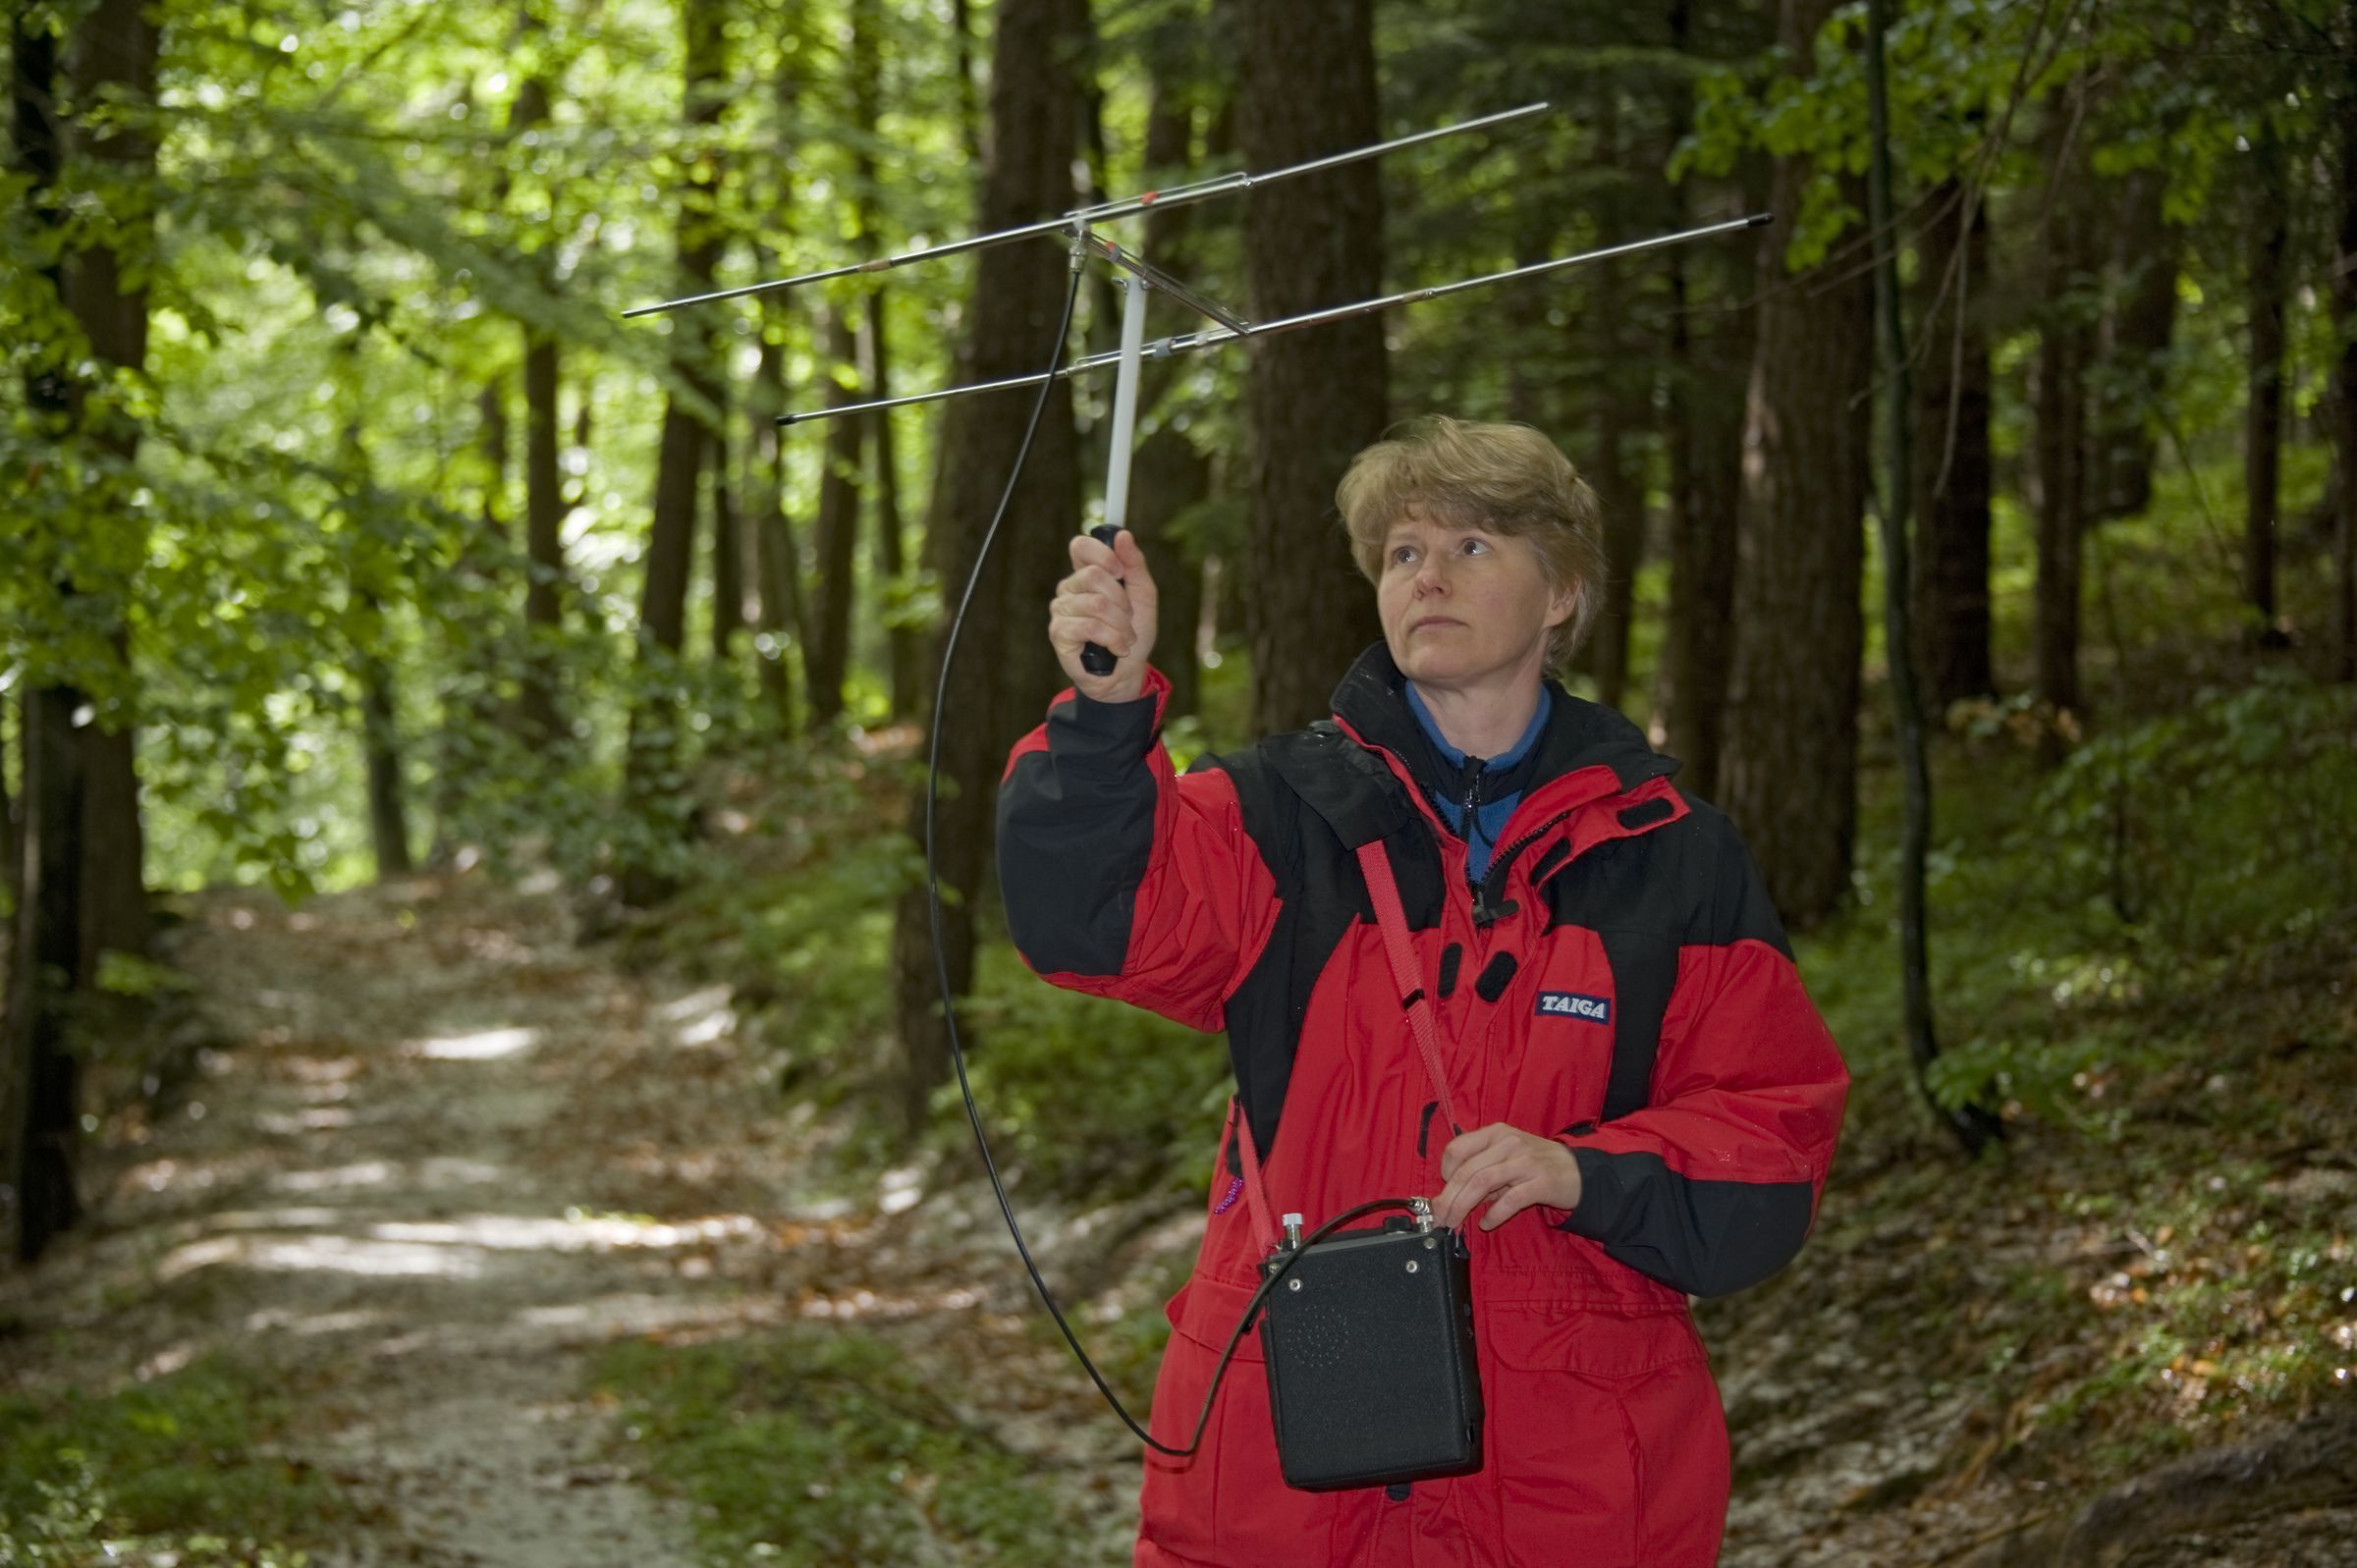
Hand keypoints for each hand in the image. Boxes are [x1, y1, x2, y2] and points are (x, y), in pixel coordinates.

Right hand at [1048, 528, 1158, 702]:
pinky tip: (1117, 649)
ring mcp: (1061, 610)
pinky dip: (1112, 639)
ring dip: (1121, 625)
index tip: (1120, 571)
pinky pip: (1089, 626)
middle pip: (1093, 575)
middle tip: (1128, 618)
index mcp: (1087, 574)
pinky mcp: (1059, 633)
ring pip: (1096, 604)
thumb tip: (1122, 534)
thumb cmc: (1134, 633)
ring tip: (1125, 638)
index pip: (1081, 546)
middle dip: (1121, 600)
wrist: (1128, 673)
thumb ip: (1134, 564)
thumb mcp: (1143, 595)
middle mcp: (1069, 588)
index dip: (1103, 554)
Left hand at [1431, 1123, 1583, 1232]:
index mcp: (1496, 1133)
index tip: (1443, 1190)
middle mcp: (1509, 1143)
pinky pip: (1511, 1199)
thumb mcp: (1505, 1158)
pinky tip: (1486, 1223)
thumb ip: (1481, 1172)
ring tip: (1455, 1222)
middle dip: (1448, 1198)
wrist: (1577, 1171)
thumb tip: (1450, 1196)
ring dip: (1463, 1206)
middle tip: (1440, 1217)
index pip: (1458, 1147)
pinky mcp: (1542, 1182)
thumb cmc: (1534, 1164)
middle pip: (1468, 1170)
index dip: (1445, 1171)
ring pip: (1483, 1183)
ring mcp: (1526, 1162)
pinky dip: (1494, 1214)